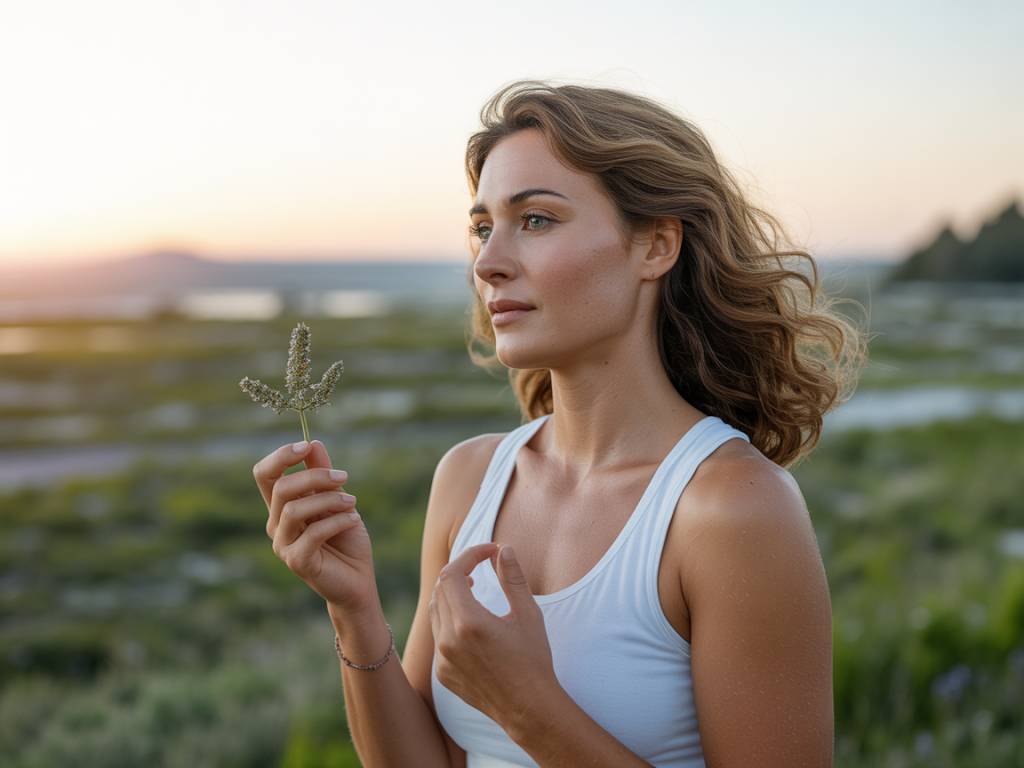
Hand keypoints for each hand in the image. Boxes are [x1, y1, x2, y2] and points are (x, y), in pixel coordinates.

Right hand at [252, 439, 377, 615]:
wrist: (358, 579)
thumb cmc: (346, 538)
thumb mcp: (338, 499)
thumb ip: (323, 475)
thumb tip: (313, 443)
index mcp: (282, 507)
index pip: (264, 475)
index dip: (280, 457)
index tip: (306, 446)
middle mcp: (276, 524)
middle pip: (281, 488)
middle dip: (315, 476)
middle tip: (344, 476)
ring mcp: (283, 545)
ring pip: (294, 510)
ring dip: (328, 499)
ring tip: (352, 502)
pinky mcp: (297, 562)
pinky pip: (313, 533)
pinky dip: (337, 521)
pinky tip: (355, 519)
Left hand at [429, 542, 558, 728]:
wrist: (528, 708)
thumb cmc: (533, 660)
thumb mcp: (528, 614)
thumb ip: (512, 578)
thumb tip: (503, 550)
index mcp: (469, 622)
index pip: (453, 574)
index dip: (469, 555)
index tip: (489, 551)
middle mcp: (448, 640)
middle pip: (440, 589)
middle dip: (460, 571)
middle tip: (481, 566)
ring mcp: (442, 659)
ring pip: (436, 611)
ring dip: (452, 594)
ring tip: (474, 587)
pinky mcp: (442, 673)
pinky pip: (438, 636)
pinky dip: (450, 619)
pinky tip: (472, 622)